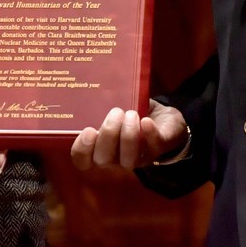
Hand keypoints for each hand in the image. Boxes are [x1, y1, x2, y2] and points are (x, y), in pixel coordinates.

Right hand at [71, 100, 188, 172]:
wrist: (164, 121)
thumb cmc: (132, 115)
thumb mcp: (115, 108)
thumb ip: (104, 104)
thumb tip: (94, 86)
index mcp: (100, 148)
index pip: (83, 160)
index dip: (81, 149)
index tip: (88, 130)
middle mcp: (116, 158)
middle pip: (103, 160)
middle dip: (107, 135)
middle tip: (116, 112)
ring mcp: (137, 157)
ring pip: (128, 160)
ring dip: (128, 136)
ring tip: (132, 114)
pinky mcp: (158, 149)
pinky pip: (153, 147)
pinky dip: (149, 134)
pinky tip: (146, 121)